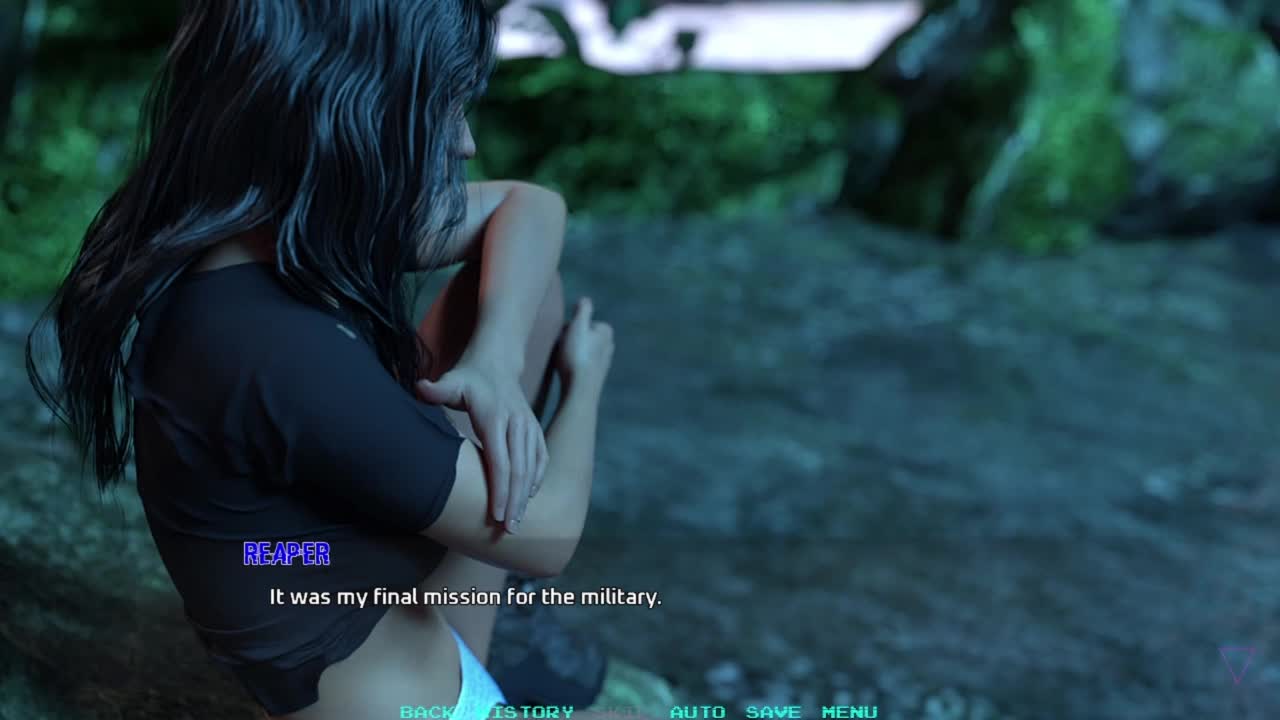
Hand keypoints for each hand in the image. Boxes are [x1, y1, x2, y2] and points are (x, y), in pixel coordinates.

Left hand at [416, 360, 546, 532]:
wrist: (497, 362)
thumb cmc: (469, 378)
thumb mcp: (452, 380)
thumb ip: (437, 389)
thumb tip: (420, 389)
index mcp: (495, 417)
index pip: (501, 460)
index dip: (500, 489)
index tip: (497, 515)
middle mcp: (517, 423)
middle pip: (519, 469)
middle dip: (515, 502)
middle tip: (509, 530)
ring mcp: (529, 426)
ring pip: (533, 467)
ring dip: (526, 496)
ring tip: (518, 522)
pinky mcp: (535, 429)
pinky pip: (541, 458)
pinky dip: (536, 480)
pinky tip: (528, 499)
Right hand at [555, 297, 614, 390]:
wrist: (581, 390)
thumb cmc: (578, 355)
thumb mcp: (578, 325)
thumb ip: (583, 309)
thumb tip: (584, 300)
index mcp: (606, 332)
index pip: (584, 322)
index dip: (571, 326)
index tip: (565, 334)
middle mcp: (608, 347)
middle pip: (583, 337)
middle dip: (572, 340)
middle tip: (562, 347)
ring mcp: (602, 364)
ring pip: (582, 351)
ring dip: (571, 353)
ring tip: (563, 360)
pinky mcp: (595, 378)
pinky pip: (580, 366)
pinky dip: (573, 366)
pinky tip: (566, 372)